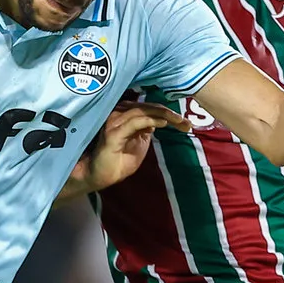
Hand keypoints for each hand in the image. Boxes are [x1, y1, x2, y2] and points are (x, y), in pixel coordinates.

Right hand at [65, 101, 185, 196]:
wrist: (97, 176)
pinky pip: (135, 121)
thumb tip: (156, 120)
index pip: (149, 108)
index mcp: (124, 115)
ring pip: (143, 111)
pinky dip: (150, 120)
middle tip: (186, 123)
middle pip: (148, 106)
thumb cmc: (115, 162)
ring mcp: (114, 121)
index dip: (167, 113)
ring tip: (179, 121)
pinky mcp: (112, 132)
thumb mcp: (138, 145)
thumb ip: (146, 131)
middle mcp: (118, 113)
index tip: (185, 123)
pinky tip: (162, 124)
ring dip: (164, 115)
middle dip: (169, 113)